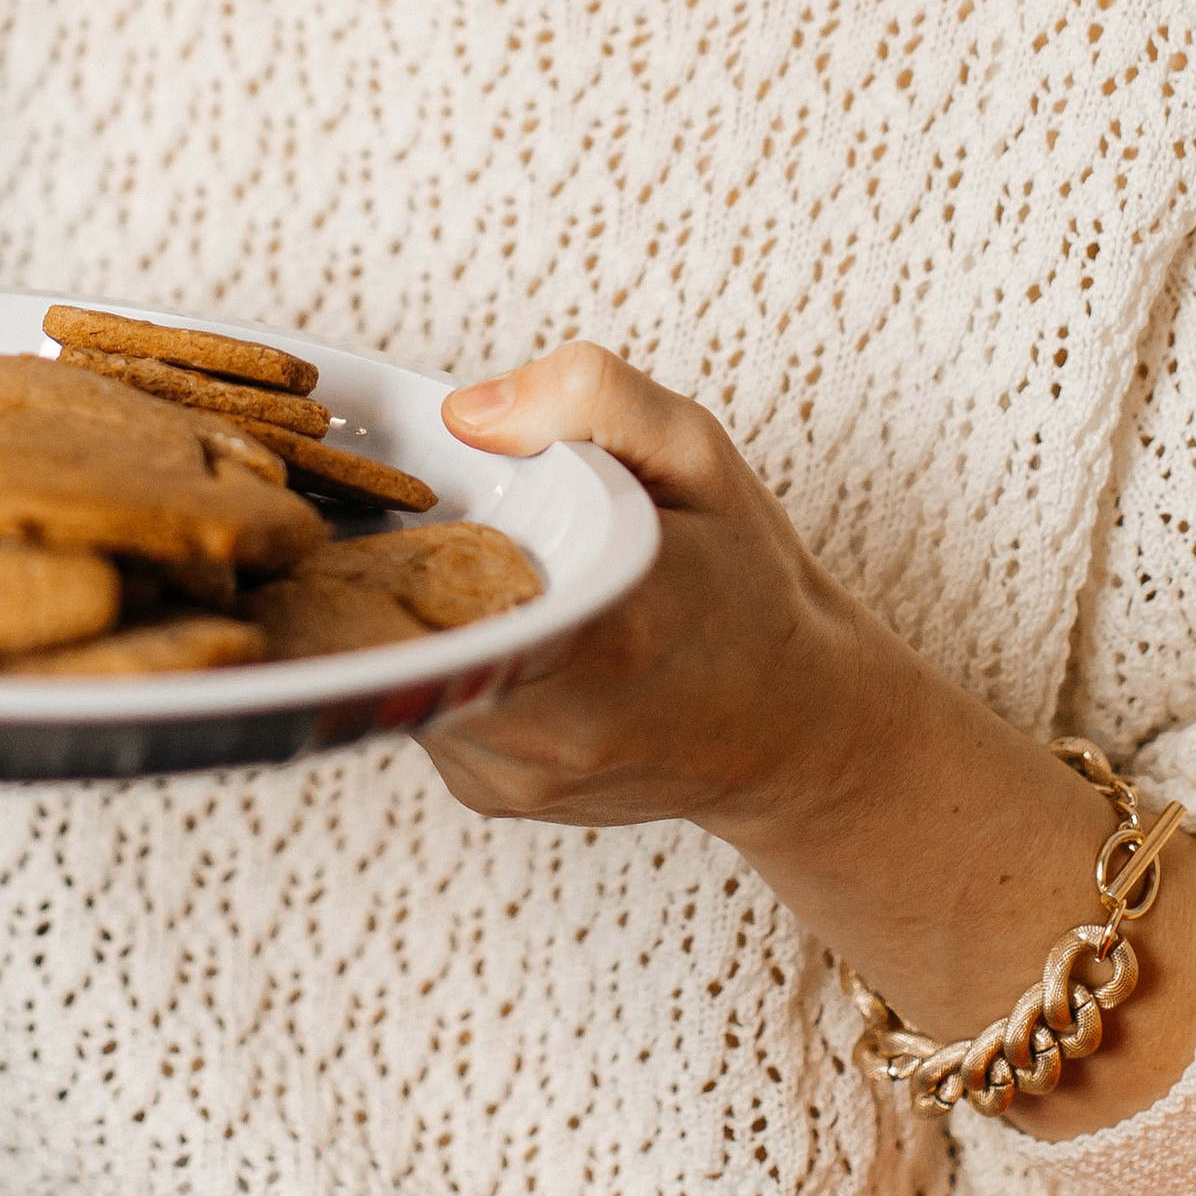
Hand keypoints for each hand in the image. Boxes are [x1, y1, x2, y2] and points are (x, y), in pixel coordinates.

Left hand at [425, 341, 857, 835]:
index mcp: (598, 633)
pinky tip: (495, 626)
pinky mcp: (493, 797)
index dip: (404, 526)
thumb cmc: (748, 583)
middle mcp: (546, 730)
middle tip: (445, 517)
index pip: (433, 582)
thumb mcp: (697, 455)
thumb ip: (590, 398)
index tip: (415, 490)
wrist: (798, 728)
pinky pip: (425, 703)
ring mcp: (511, 777)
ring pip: (403, 667)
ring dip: (418, 613)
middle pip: (397, 625)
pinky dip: (442, 657)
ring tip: (479, 569)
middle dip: (404, 562)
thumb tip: (463, 415)